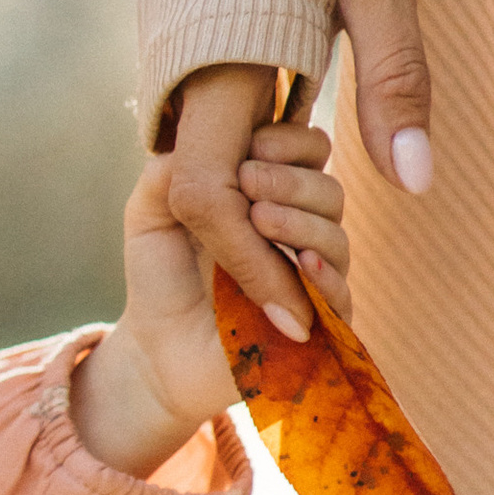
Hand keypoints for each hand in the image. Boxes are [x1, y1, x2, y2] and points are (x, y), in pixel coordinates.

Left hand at [72, 116, 348, 478]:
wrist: (156, 350)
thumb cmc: (158, 276)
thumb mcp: (152, 211)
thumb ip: (172, 168)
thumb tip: (219, 146)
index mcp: (270, 194)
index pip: (309, 153)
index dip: (289, 144)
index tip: (250, 147)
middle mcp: (299, 231)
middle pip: (328, 192)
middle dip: (292, 181)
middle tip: (247, 181)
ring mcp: (311, 278)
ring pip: (336, 239)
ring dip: (303, 222)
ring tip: (259, 218)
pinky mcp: (316, 325)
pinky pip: (341, 297)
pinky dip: (327, 277)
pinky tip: (303, 262)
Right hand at [164, 0, 432, 333]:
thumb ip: (395, 80)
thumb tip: (412, 184)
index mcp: (223, 60)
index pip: (208, 194)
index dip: (250, 262)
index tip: (297, 317)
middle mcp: (184, 65)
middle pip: (196, 192)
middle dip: (250, 257)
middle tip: (314, 302)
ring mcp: (180, 55)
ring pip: (200, 161)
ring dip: (251, 217)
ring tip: (315, 263)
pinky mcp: (190, 44)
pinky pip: (206, 127)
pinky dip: (247, 174)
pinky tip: (296, 192)